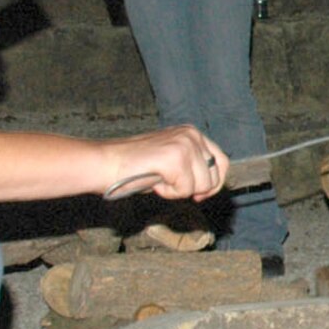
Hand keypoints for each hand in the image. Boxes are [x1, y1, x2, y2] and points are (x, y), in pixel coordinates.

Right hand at [102, 125, 228, 200]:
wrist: (106, 164)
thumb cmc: (135, 167)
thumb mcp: (171, 161)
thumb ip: (192, 166)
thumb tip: (213, 185)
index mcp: (192, 133)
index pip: (222, 162)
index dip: (213, 183)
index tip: (198, 195)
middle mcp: (192, 135)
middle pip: (214, 177)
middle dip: (194, 190)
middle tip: (168, 184)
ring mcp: (185, 144)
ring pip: (202, 186)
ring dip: (179, 191)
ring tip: (159, 180)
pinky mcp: (175, 158)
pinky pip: (186, 190)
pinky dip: (169, 193)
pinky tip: (155, 182)